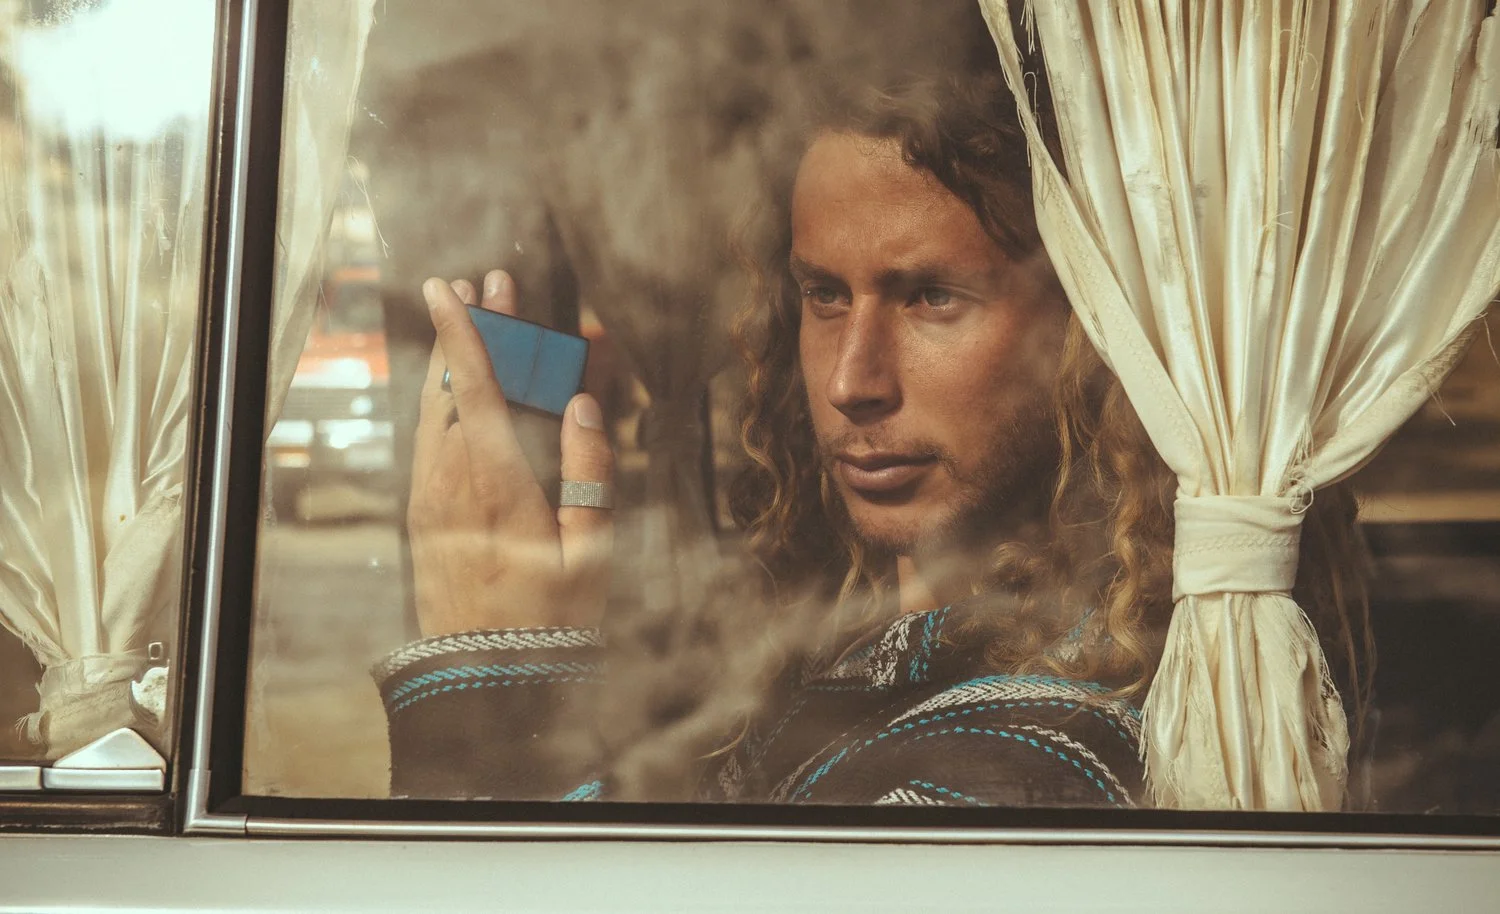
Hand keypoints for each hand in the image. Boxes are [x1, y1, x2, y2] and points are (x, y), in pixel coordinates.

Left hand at [407, 269, 613, 635]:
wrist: (485, 675)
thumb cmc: (552, 619)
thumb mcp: (590, 552)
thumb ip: (588, 473)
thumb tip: (584, 404)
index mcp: (498, 486)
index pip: (478, 391)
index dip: (465, 334)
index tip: (451, 288)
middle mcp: (452, 483)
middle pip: (455, 388)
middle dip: (468, 332)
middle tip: (482, 284)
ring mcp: (431, 498)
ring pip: (435, 411)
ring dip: (454, 364)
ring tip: (470, 321)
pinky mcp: (423, 514)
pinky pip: (429, 440)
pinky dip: (445, 402)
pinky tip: (457, 387)